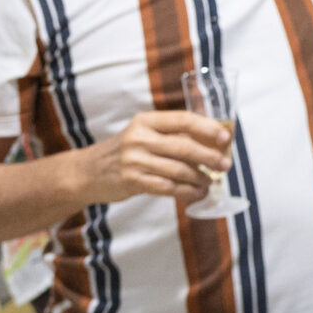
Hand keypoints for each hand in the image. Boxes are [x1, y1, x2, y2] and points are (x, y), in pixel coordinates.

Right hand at [80, 111, 231, 205]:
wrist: (85, 172)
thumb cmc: (123, 152)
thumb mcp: (142, 134)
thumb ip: (171, 135)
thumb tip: (212, 141)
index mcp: (146, 121)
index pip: (183, 120)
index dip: (208, 128)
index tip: (226, 138)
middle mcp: (139, 138)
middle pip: (184, 146)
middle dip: (210, 156)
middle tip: (226, 165)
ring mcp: (134, 160)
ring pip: (178, 169)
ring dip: (200, 177)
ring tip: (210, 181)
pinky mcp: (132, 181)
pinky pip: (167, 187)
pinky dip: (186, 191)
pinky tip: (197, 193)